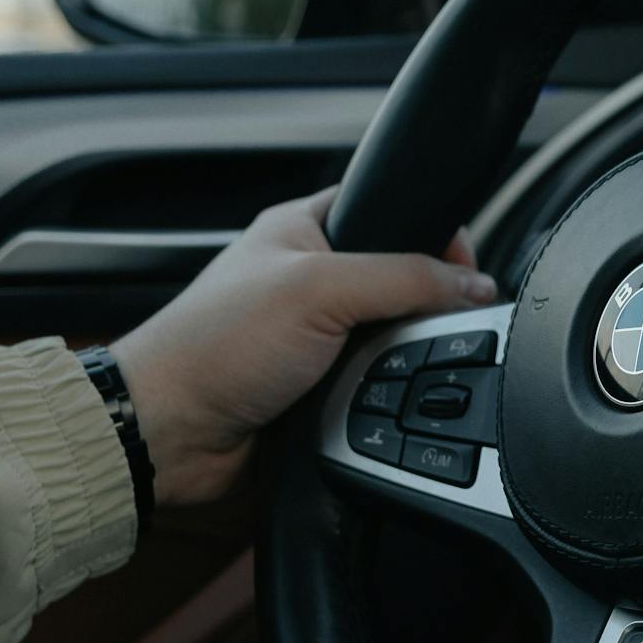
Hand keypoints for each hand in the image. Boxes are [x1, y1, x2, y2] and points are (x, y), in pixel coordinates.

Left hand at [115, 187, 494, 509]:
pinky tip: (374, 400)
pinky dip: (380, 395)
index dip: (433, 230)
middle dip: (421, 304)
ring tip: (387, 366)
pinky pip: (374, 386)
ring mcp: (312, 337)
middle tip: (433, 321)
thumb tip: (472, 283)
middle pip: (400, 281)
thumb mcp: (319, 290)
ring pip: (391, 340)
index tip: (466, 264)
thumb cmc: (212, 347)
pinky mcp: (316, 388)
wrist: (170, 434)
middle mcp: (308, 280)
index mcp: (302, 230)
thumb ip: (404, 278)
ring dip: (398, 358)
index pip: (388, 207)